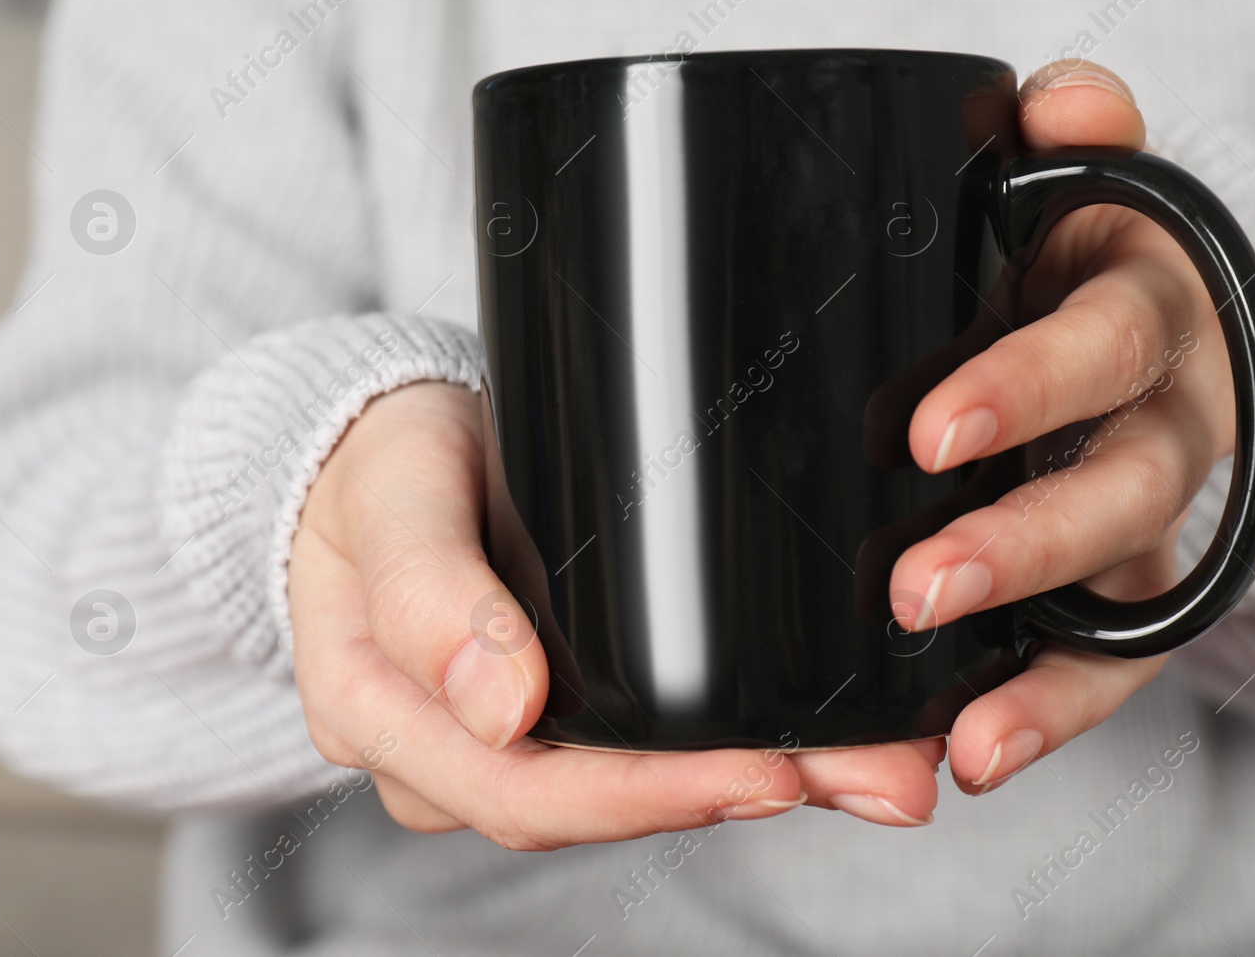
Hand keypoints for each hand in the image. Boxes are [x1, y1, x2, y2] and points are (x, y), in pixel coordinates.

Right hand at [291, 381, 943, 849]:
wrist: (369, 448)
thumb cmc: (377, 460)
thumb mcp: (391, 494)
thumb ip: (428, 592)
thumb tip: (500, 707)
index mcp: (382, 717)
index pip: (524, 791)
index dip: (650, 795)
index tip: (770, 772)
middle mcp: (444, 753)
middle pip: (597, 806)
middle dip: (742, 793)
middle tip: (880, 778)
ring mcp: (498, 739)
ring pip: (627, 787)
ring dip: (762, 779)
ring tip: (884, 765)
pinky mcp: (549, 711)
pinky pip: (634, 748)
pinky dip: (728, 743)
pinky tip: (818, 735)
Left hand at [889, 61, 1235, 793]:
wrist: (1161, 330)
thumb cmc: (1086, 258)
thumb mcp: (1091, 186)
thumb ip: (1078, 137)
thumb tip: (1059, 93)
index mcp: (1143, 312)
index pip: (1102, 344)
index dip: (1028, 387)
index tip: (930, 434)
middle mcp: (1166, 422)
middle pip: (1119, 490)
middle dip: (1023, 543)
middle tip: (915, 587)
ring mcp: (1153, 516)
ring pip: (1121, 594)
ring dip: (1041, 666)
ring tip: (952, 728)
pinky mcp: (1134, 587)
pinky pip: (1110, 665)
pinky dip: (1053, 716)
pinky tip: (974, 758)